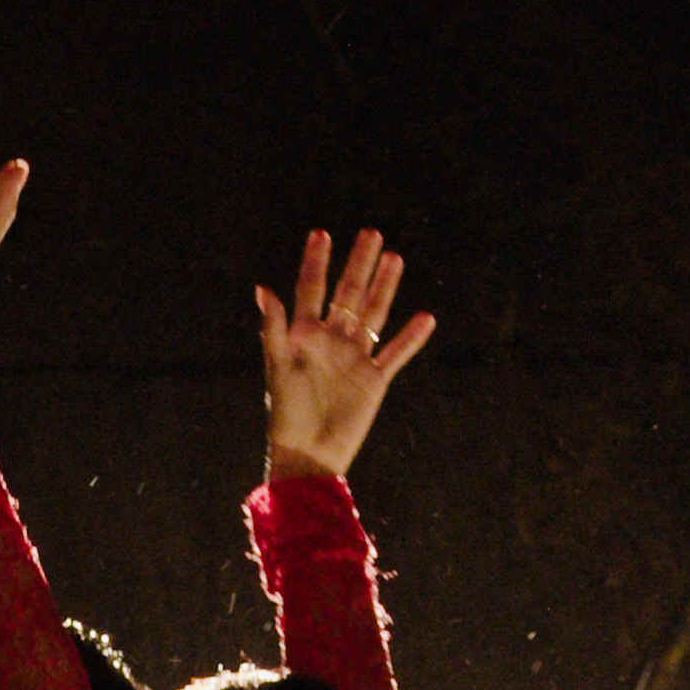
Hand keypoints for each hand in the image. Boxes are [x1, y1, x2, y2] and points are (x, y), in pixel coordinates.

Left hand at [255, 229, 437, 480]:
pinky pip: (396, 354)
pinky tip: (426, 318)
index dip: (316, 263)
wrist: (308, 456)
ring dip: (385, 288)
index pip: (311, 290)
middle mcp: (332, 341)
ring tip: (395, 258)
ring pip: (374, 315)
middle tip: (371, 233)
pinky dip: (411, 338)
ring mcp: (354, 358)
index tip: (321, 234)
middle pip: (349, 295)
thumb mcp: (278, 368)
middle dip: (359, 264)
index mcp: (304, 336)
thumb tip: (263, 289)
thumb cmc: (286, 416)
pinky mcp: (374, 380)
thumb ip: (274, 328)